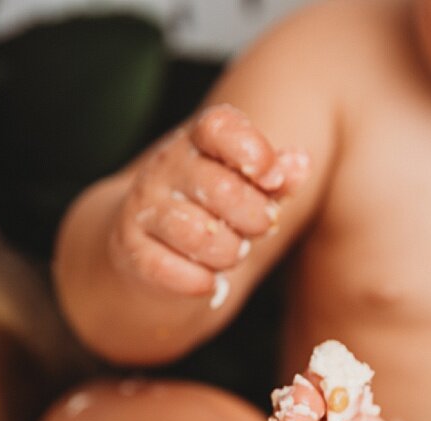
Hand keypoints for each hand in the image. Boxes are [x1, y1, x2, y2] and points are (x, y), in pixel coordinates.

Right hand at [109, 104, 309, 299]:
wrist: (148, 243)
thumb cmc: (213, 209)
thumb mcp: (247, 186)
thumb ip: (277, 175)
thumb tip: (300, 163)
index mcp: (198, 140)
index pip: (221, 128)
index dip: (255, 152)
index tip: (272, 178)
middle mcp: (166, 166)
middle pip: (224, 190)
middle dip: (255, 220)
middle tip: (257, 229)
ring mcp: (143, 207)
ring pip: (201, 235)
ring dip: (229, 255)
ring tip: (230, 253)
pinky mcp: (130, 249)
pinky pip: (172, 271)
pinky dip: (200, 282)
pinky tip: (206, 279)